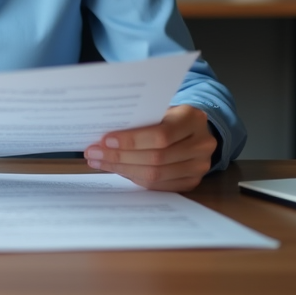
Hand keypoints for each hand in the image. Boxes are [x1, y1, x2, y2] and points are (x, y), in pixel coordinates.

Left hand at [83, 105, 216, 191]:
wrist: (194, 129)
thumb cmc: (169, 116)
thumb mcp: (159, 109)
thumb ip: (139, 120)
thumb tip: (103, 136)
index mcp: (192, 119)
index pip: (161, 135)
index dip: (131, 140)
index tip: (105, 140)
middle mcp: (202, 144)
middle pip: (156, 158)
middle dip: (120, 157)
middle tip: (94, 154)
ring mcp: (200, 166)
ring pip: (156, 175)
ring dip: (122, 169)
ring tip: (100, 162)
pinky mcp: (192, 181)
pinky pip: (158, 185)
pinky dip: (135, 177)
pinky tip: (117, 169)